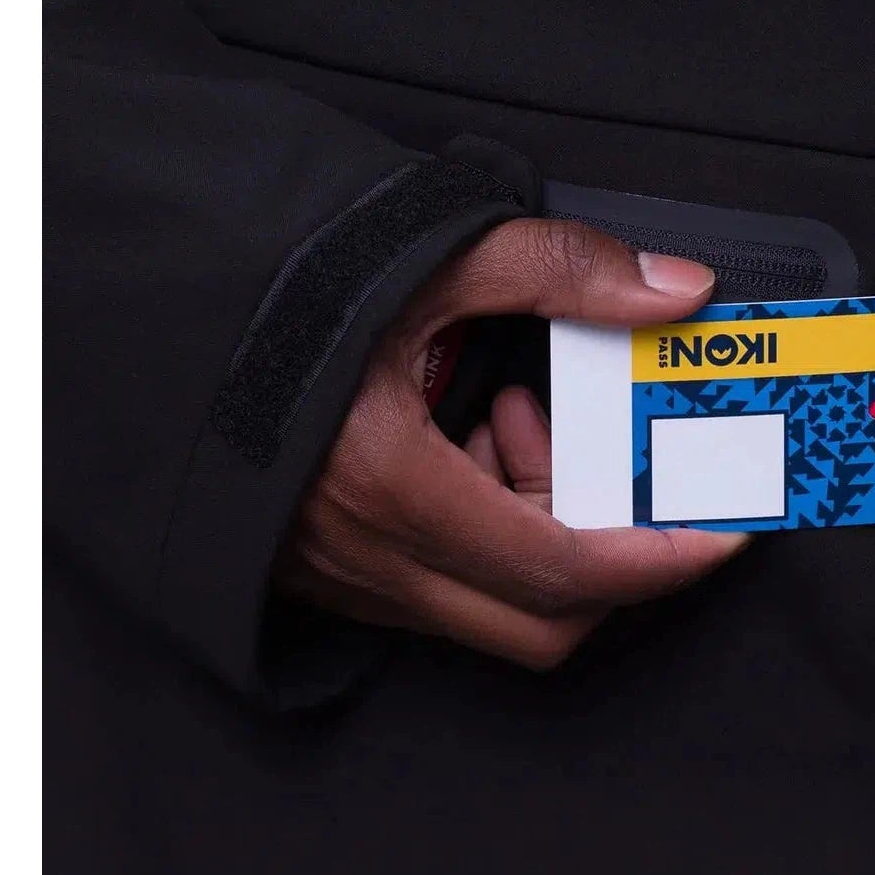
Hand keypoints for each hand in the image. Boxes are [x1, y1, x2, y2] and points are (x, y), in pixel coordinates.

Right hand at [278, 218, 743, 668]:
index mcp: (393, 488)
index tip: (721, 535)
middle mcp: (366, 555)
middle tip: (616, 466)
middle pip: (542, 622)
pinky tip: (466, 438)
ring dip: (541, 534)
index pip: (567, 571)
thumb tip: (678, 292)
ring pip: (490, 611)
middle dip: (608, 560)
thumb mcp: (428, 253)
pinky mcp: (323, 575)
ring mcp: (340, 576)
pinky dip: (486, 535)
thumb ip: (562, 269)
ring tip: (513, 415)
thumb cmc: (278, 280)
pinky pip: (438, 593)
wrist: (153, 302)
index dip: (661, 560)